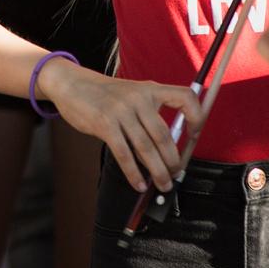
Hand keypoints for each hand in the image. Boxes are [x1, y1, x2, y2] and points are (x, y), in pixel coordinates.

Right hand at [38, 58, 198, 192]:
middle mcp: (139, 98)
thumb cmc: (104, 94)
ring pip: (146, 149)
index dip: (196, 117)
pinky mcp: (105, 124)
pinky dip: (133, 173)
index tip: (194, 136)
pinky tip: (138, 183)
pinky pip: (124, 154)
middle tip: (175, 174)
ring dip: (157, 172)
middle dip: (173, 161)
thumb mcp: (132, 93)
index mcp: (150, 88)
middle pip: (164, 135)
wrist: (72, 83)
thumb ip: (149, 112)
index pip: (185, 97)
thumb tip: (166, 147)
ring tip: (162, 184)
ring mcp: (121, 111)